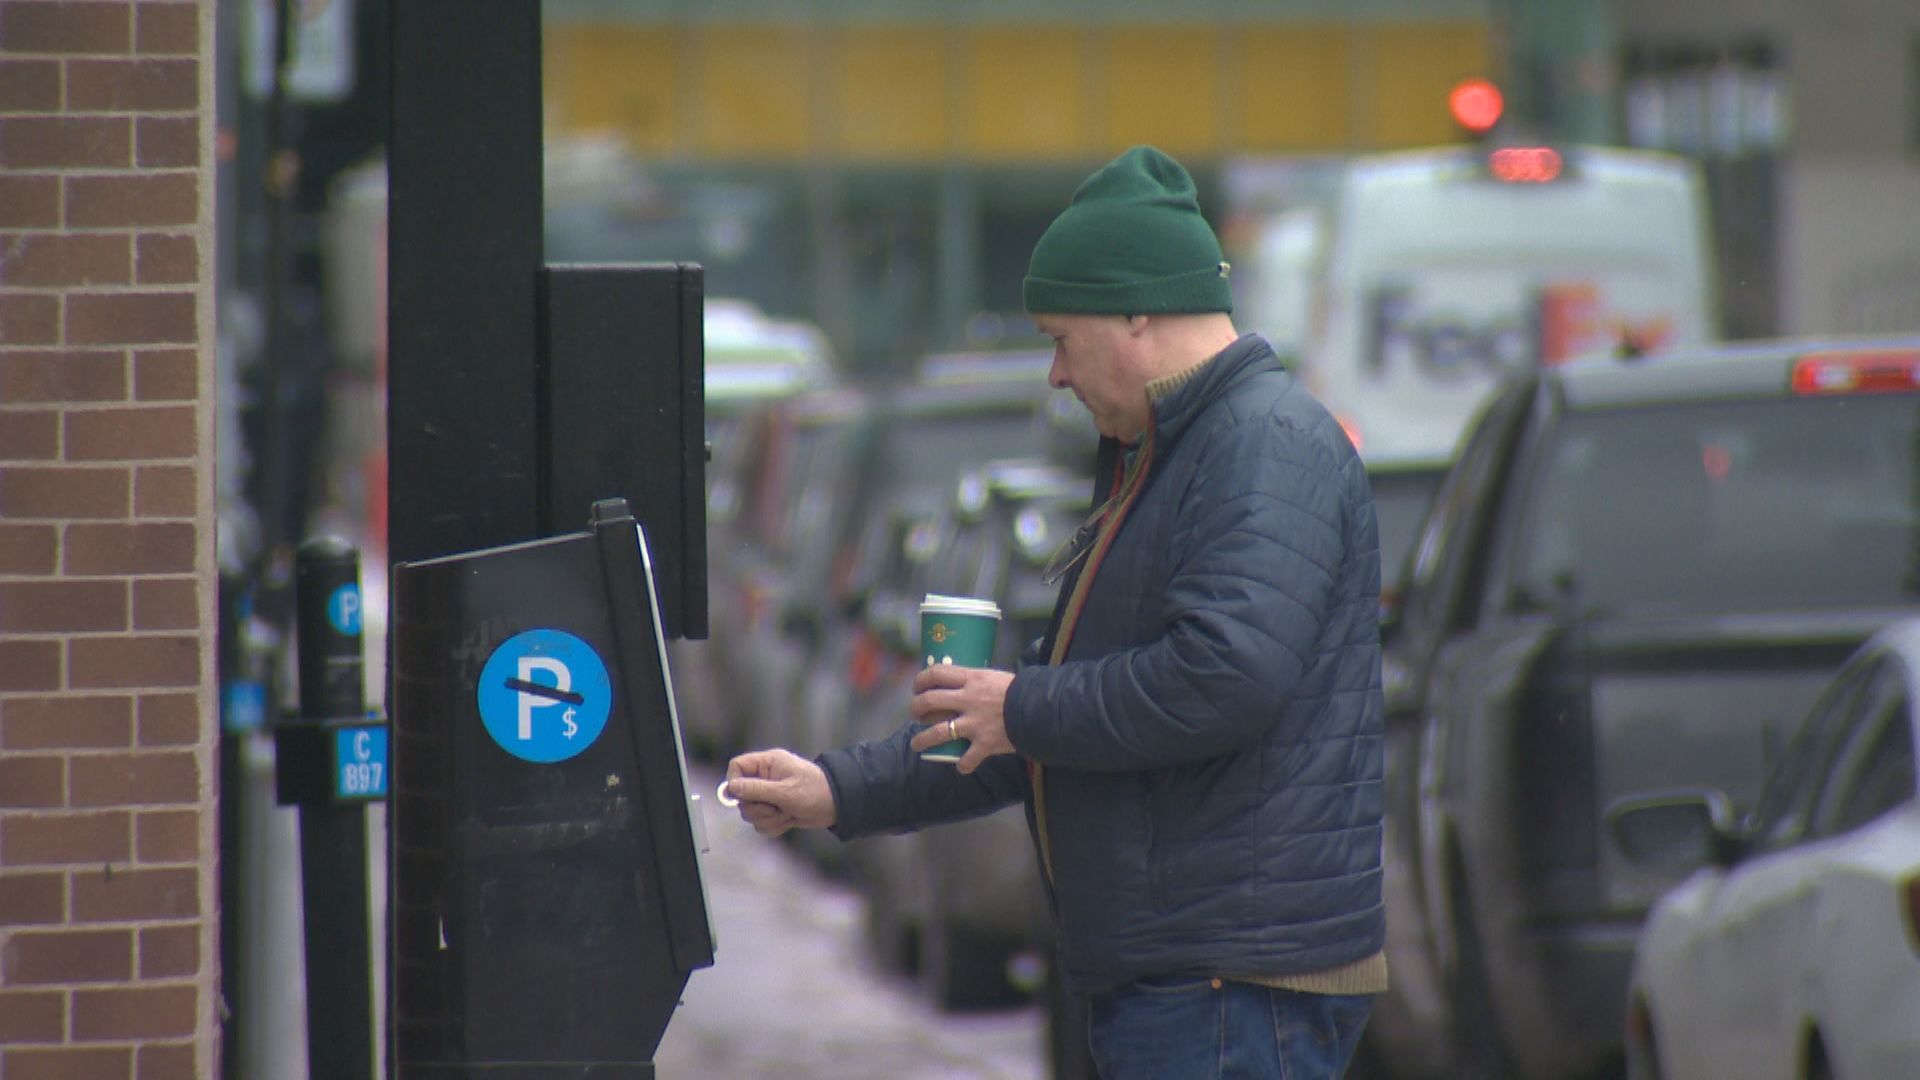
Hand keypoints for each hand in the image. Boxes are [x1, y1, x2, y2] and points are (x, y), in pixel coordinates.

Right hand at [721, 749, 836, 836]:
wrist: (836, 807)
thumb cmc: (815, 792)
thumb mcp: (785, 791)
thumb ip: (756, 789)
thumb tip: (730, 788)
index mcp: (768, 764)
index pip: (737, 767)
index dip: (734, 783)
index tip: (742, 797)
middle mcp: (765, 778)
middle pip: (740, 796)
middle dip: (757, 808)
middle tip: (775, 807)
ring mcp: (769, 795)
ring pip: (750, 813)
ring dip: (768, 819)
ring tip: (787, 814)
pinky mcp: (774, 810)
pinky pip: (761, 823)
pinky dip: (774, 826)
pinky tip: (789, 820)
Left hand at [908, 665, 1015, 774]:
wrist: (1041, 709)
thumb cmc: (1020, 691)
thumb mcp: (995, 678)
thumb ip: (977, 682)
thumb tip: (962, 685)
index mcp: (971, 679)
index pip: (936, 673)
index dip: (921, 680)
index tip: (917, 687)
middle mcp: (967, 700)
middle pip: (929, 701)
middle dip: (916, 709)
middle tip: (915, 715)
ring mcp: (974, 723)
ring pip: (937, 732)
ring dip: (922, 739)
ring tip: (917, 744)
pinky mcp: (984, 744)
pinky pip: (966, 759)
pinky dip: (963, 765)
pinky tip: (962, 767)